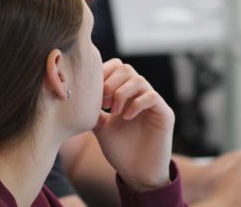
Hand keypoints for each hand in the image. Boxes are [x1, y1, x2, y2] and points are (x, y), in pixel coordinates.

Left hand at [93, 59, 174, 191]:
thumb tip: (75, 97)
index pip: (116, 68)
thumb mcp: (101, 127)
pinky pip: (152, 96)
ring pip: (139, 80)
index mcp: (126, 93)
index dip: (103, 74)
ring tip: (114, 112)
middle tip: (104, 103)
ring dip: (122, 93)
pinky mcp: (164, 112)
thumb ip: (93, 110)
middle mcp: (140, 93)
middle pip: (126, 69)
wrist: (137, 173)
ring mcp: (154, 102)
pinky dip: (137, 103)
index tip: (93, 93)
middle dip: (111, 82)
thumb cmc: (121, 150)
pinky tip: (126, 117)